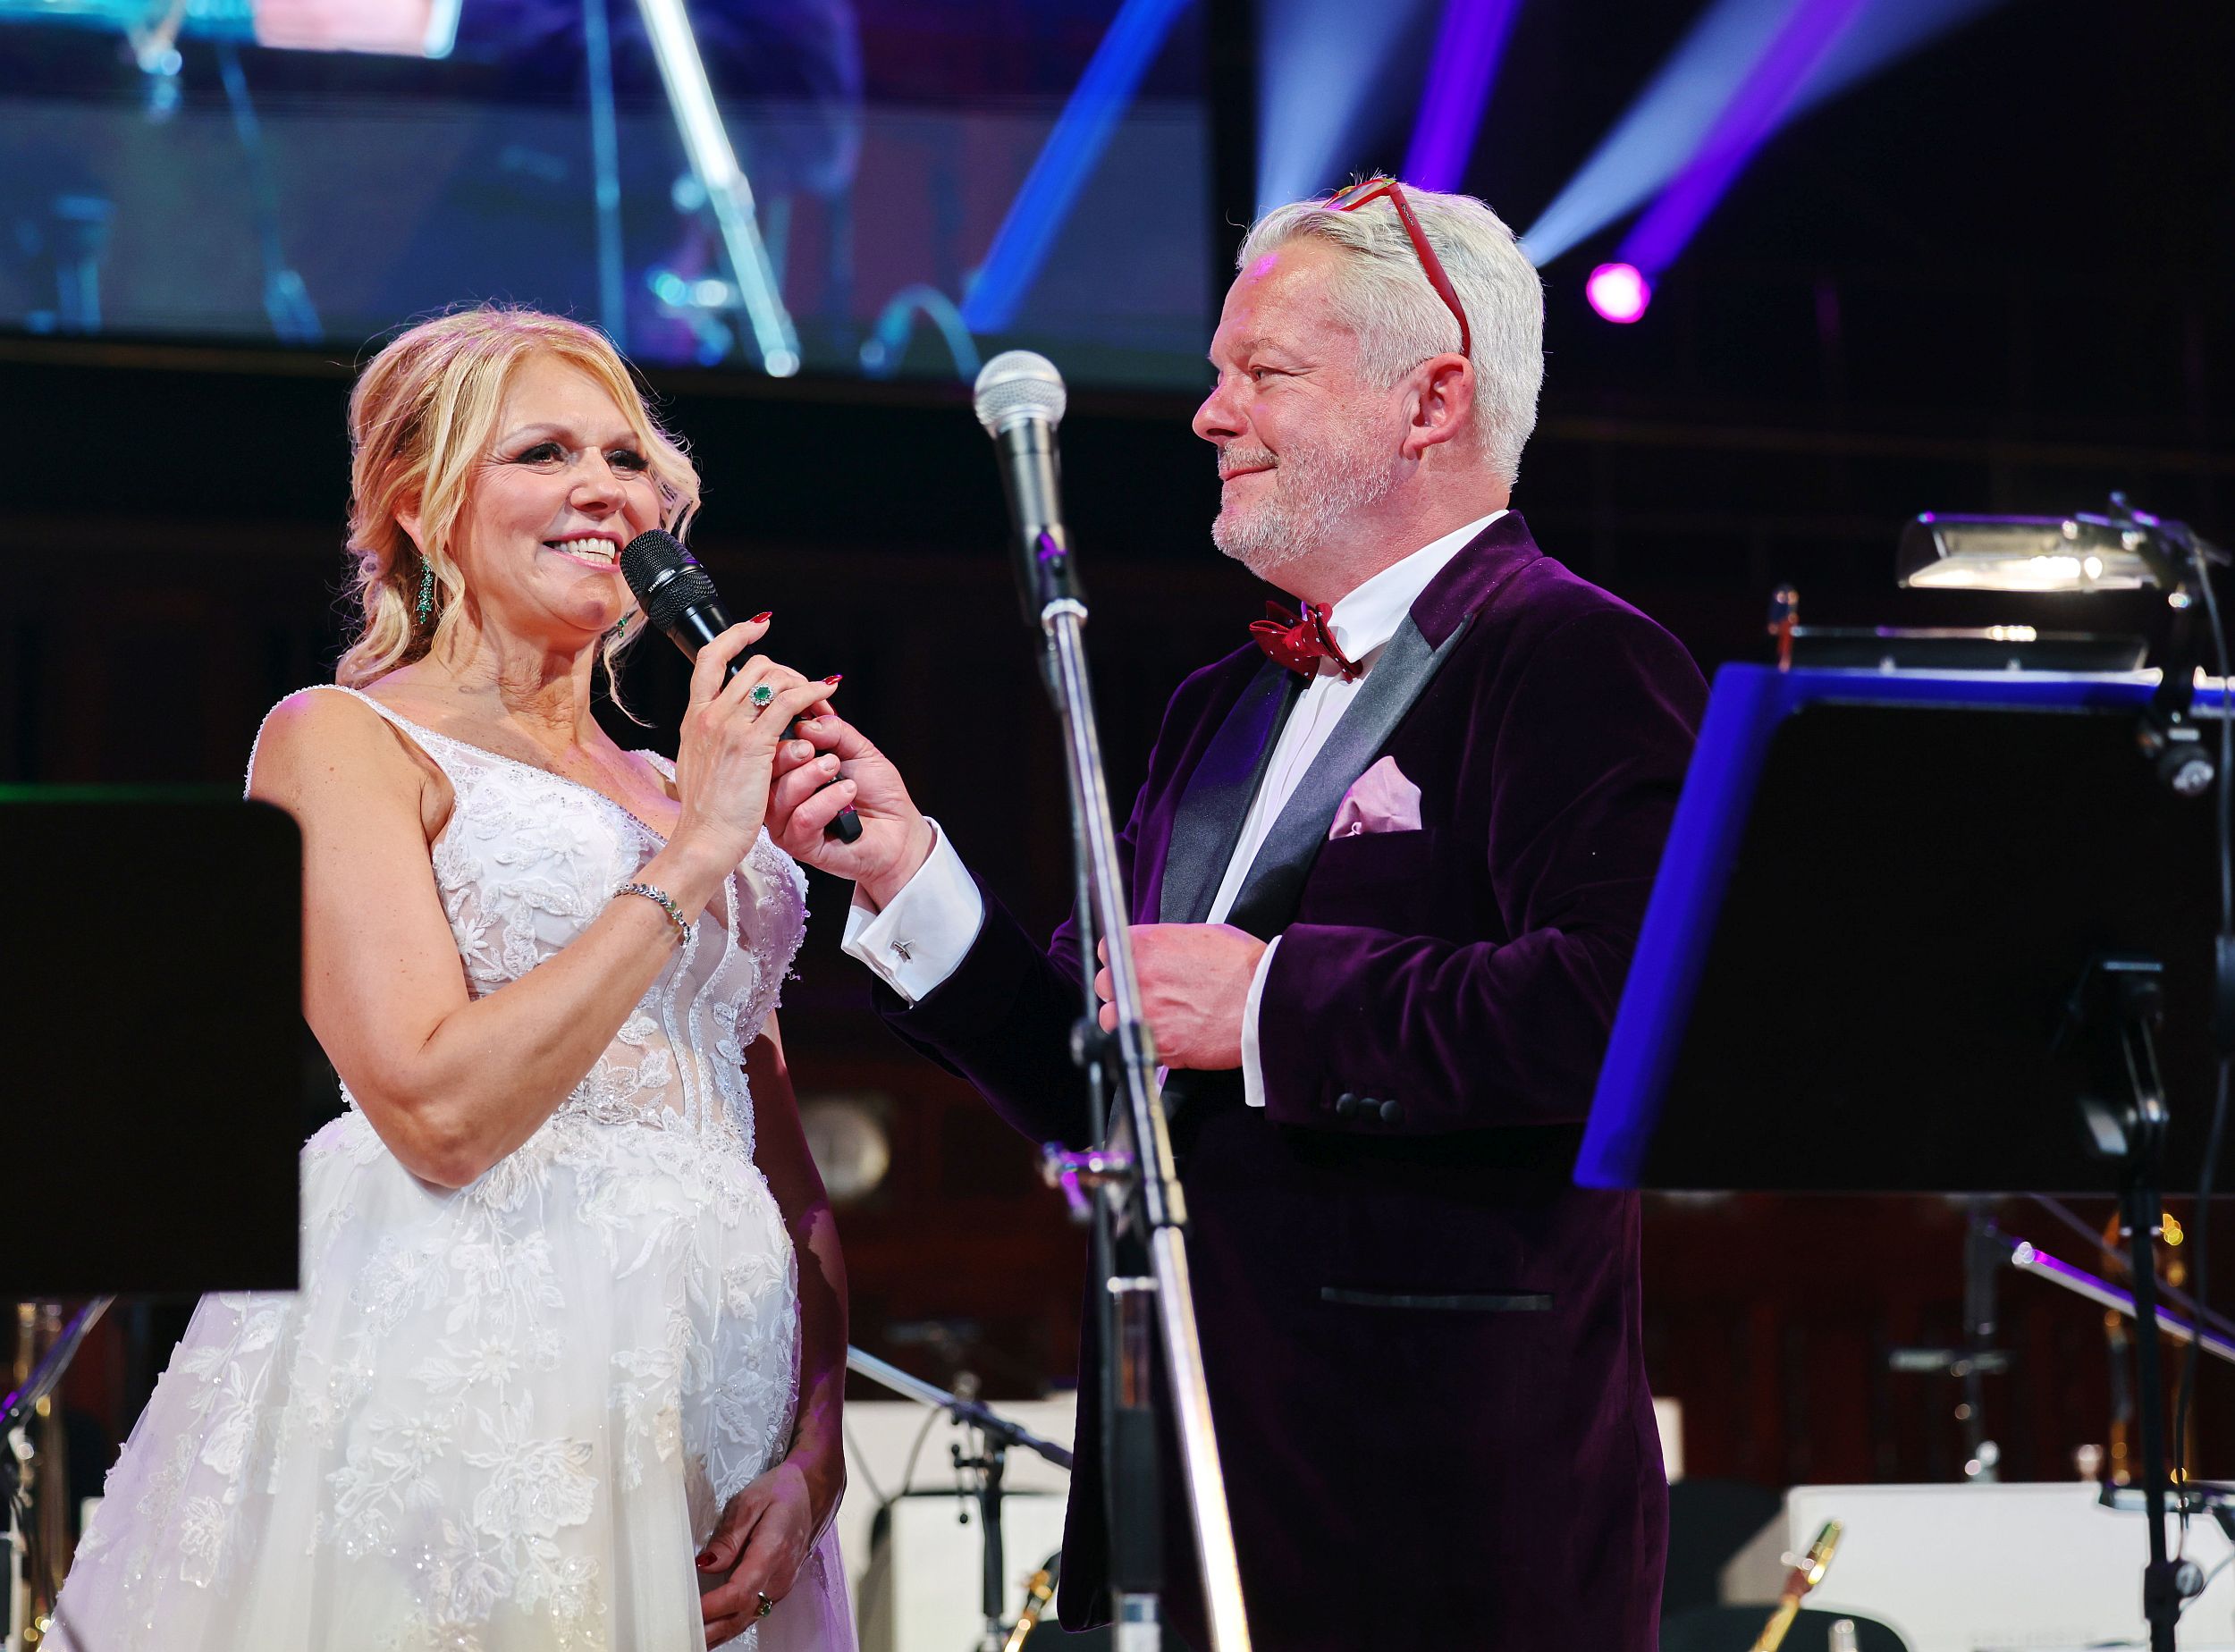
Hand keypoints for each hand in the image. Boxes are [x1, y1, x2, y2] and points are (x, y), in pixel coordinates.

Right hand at [657, 620, 838, 906]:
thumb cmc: (706, 815)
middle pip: (753, 666)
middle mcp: (710, 716)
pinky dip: (813, 692)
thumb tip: (725, 730)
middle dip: (785, 668)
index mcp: (695, 719)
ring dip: (803, 681)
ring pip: (774, 678)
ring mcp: (731, 727)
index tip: (758, 627)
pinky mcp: (755, 743)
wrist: (703, 840)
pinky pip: (790, 702)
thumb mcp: (698, 768)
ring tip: (821, 695)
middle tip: (805, 686)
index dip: (735, 636)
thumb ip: (710, 743)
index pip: (709, 660)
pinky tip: (826, 694)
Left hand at [696, 1456, 817, 1646]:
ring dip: (718, 1633)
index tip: (689, 1611)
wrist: (810, 1494)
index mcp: (772, 1551)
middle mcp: (779, 1576)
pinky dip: (729, 1625)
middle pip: (742, 1614)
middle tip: (681, 1633)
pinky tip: (710, 1633)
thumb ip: (728, 1536)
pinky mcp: (777, 1589)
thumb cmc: (779, 1493)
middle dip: (711, 1629)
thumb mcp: (749, 1502)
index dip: (714, 1607)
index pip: (741, 1591)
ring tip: (690, 1640)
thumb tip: (706, 1565)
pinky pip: (751, 1613)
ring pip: (746, 1619)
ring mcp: (780, 1586)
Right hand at [765, 711, 935, 905]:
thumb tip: (806, 723)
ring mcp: (787, 823)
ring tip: (837, 770)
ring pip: (780, 796)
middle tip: (820, 751)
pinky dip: (826, 802)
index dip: (780, 735)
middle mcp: (782, 797)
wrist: (900, 830)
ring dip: (810, 777)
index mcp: (790, 772)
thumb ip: (835, 732)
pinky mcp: (801, 846)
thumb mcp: (859, 750)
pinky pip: (803, 819)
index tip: (802, 726)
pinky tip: (847, 793)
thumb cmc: (878, 792)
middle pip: (763, 773)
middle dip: (791, 755)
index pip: (767, 751)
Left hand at [1094, 923, 1265, 1069]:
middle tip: (1142, 994)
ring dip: (1123, 1019)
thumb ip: (1168, 942)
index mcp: (1148, 944)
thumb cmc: (1244, 967)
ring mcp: (1145, 1012)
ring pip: (1110, 1019)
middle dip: (1119, 990)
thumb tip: (1157, 951)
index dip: (1117, 960)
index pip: (1107, 950)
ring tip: (1148, 1018)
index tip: (1125, 967)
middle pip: (1104, 985)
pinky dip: (1146, 1042)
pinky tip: (1167, 1035)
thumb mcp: (1203, 934)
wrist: (1267, 1001)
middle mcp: (1139, 977)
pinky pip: (1133, 1044)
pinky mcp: (1158, 1045)